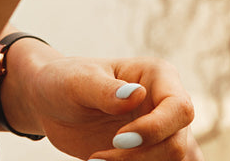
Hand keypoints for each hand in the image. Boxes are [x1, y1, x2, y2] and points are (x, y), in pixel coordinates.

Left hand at [12, 51, 201, 160]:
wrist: (50, 103)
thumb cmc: (64, 81)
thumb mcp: (76, 81)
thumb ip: (104, 89)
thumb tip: (137, 94)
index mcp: (157, 76)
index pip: (179, 108)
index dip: (155, 129)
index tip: (118, 139)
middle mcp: (165, 105)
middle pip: (176, 143)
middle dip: (140, 156)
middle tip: (98, 158)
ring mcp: (160, 131)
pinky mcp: (148, 152)